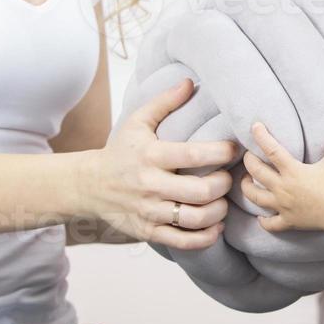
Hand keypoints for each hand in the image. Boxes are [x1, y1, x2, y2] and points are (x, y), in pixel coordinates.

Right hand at [83, 78, 236, 248]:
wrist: (90, 184)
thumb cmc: (121, 150)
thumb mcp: (137, 121)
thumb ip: (165, 102)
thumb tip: (190, 82)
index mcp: (151, 156)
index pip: (193, 155)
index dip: (220, 153)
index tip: (233, 149)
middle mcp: (150, 185)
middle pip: (200, 191)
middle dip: (223, 185)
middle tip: (228, 178)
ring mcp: (149, 211)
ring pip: (194, 219)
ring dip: (218, 212)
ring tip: (223, 201)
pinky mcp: (148, 231)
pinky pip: (183, 241)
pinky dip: (205, 237)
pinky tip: (215, 225)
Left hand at [241, 122, 323, 232]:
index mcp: (292, 171)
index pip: (272, 150)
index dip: (261, 136)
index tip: (255, 126)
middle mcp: (283, 188)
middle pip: (256, 172)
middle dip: (248, 161)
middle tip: (248, 155)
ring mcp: (283, 206)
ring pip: (255, 197)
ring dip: (246, 188)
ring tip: (245, 181)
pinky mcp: (289, 221)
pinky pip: (270, 223)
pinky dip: (263, 221)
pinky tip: (260, 217)